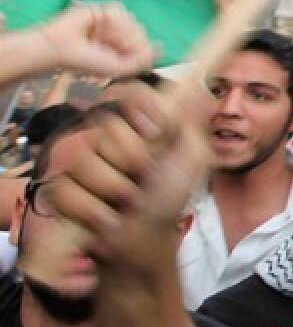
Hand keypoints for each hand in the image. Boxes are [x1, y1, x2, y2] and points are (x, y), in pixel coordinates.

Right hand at [39, 5, 153, 76]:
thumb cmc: (87, 62)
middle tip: (107, 48)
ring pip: (133, 22)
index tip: (120, 56)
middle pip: (143, 34)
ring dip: (117, 33)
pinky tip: (98, 28)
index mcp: (128, 50)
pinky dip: (110, 22)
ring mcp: (117, 21)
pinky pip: (120, 12)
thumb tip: (160, 47)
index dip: (137, 51)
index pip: (149, 46)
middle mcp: (125, 34)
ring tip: (99, 39)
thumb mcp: (118, 68)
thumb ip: (141, 61)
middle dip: (126, 43)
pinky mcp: (106, 8)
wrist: (61, 47)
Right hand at [52, 83, 211, 271]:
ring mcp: (83, 165)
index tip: (158, 134)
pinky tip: (108, 218)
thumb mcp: (193, 157)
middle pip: (107, 128)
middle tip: (145, 179)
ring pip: (86, 161)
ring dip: (116, 189)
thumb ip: (189, 122)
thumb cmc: (170, 199)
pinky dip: (94, 210)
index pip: (128, 95)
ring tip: (128, 203)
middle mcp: (107, 141)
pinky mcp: (64, 192)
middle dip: (133, 159)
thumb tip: (194, 85)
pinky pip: (69, 191)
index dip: (142, 113)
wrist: (147, 241)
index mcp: (136, 127)